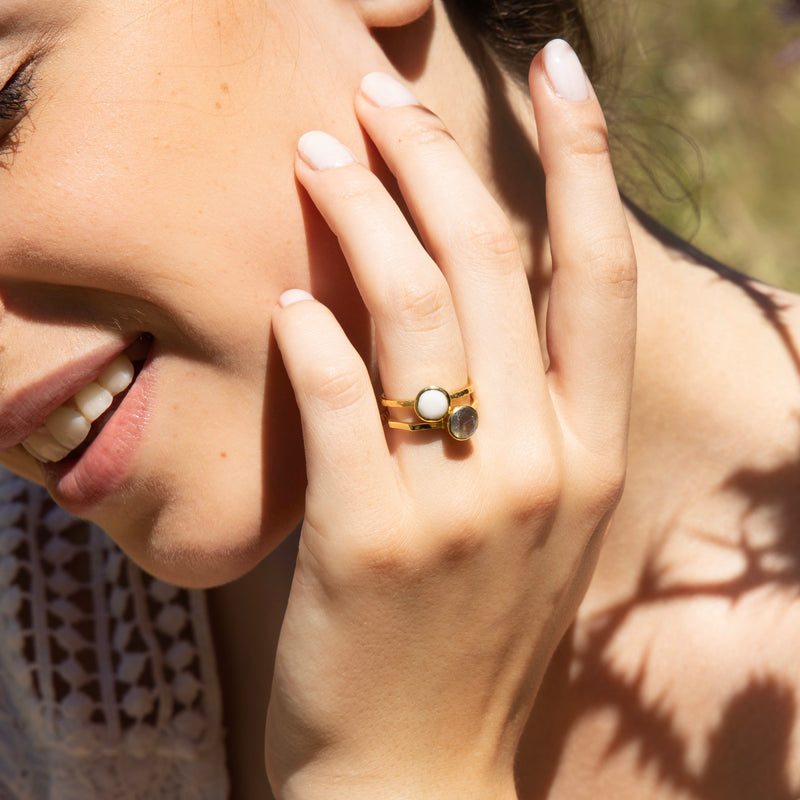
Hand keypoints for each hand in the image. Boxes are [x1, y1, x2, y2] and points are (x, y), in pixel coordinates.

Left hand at [267, 39, 636, 798]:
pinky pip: (336, 401)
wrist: (418, 772)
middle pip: (487, 261)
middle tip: (374, 97)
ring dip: (357, 210)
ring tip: (313, 152)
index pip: (594, 271)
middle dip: (433, 158)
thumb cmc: (468, 633)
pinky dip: (309, 337)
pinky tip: (289, 298)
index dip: (583, 157)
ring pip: (407, 309)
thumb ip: (516, 409)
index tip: (560, 70)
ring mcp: (456, 506)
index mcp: (588, 451)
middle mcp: (539, 464)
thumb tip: (462, 290)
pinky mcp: (368, 542)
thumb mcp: (529, 517)